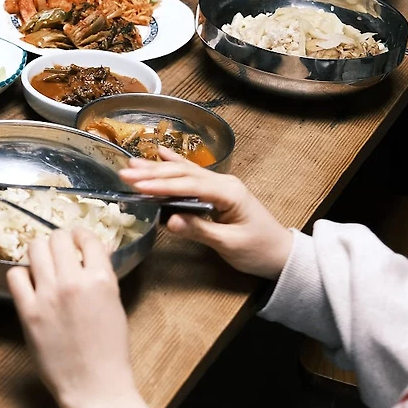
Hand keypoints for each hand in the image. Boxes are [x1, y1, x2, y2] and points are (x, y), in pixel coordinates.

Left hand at [8, 229, 161, 407]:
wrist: (95, 387)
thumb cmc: (110, 350)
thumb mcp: (115, 304)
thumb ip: (103, 275)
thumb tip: (95, 250)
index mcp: (101, 279)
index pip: (86, 238)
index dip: (81, 236)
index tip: (77, 241)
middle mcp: (73, 281)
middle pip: (57, 238)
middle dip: (59, 241)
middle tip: (59, 252)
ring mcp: (48, 295)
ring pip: (34, 248)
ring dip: (39, 252)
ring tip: (43, 265)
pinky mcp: (28, 312)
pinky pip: (15, 275)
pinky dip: (21, 275)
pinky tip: (30, 284)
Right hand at [119, 150, 292, 278]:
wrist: (282, 254)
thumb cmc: (259, 250)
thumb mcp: (229, 244)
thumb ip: (200, 231)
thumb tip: (170, 221)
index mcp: (228, 193)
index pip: (189, 185)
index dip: (161, 185)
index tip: (137, 186)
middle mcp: (224, 183)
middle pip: (183, 175)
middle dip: (153, 173)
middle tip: (125, 173)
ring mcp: (221, 184)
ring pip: (185, 172)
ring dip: (158, 168)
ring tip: (132, 163)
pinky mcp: (218, 191)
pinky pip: (192, 175)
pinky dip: (175, 164)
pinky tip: (161, 153)